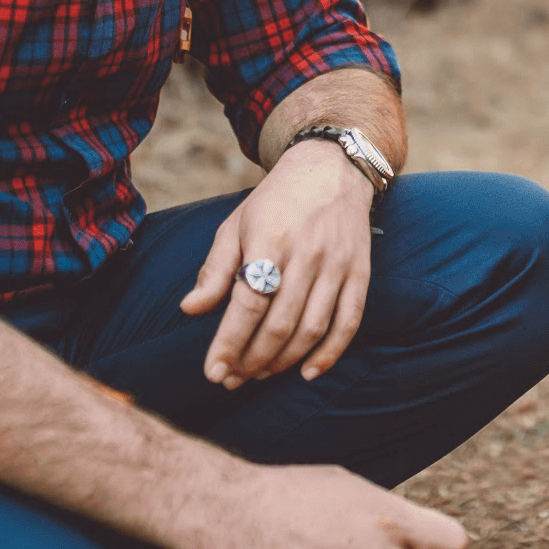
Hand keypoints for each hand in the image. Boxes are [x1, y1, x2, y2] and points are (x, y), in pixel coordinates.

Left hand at [181, 141, 373, 387]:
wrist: (332, 168)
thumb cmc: (276, 201)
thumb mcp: (236, 225)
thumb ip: (215, 269)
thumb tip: (189, 310)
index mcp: (269, 240)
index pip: (248, 303)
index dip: (229, 342)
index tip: (213, 371)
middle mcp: (307, 255)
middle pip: (279, 323)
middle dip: (251, 360)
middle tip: (231, 379)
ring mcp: (337, 265)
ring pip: (311, 329)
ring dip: (282, 361)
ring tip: (258, 375)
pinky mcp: (359, 273)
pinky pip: (348, 322)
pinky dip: (329, 353)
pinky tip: (307, 372)